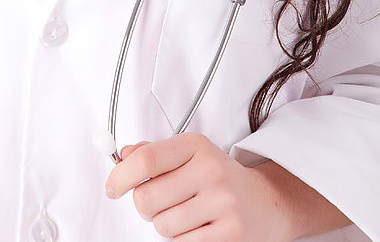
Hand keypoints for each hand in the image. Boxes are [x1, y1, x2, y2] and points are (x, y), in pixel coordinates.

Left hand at [104, 133, 290, 240]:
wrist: (266, 202)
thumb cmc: (218, 176)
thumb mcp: (189, 154)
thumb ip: (153, 153)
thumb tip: (122, 155)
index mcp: (196, 146)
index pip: (147, 160)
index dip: (121, 175)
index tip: (113, 186)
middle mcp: (211, 171)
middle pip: (147, 197)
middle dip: (143, 204)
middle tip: (155, 202)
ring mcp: (223, 204)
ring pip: (163, 225)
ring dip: (164, 223)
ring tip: (184, 212)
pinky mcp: (230, 234)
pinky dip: (183, 239)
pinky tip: (198, 225)